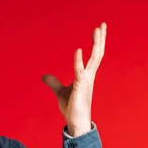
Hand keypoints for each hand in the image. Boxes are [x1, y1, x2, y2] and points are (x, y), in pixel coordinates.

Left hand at [41, 22, 106, 136]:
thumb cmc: (71, 108)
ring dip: (96, 44)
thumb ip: (54, 83)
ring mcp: (86, 81)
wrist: (75, 123)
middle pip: (97, 54)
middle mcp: (89, 76)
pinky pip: (79, 72)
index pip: (94, 56)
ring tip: (97, 30)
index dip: (97, 43)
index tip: (99, 29)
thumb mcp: (60, 92)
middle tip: (103, 24)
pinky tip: (78, 50)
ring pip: (94, 59)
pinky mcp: (80, 88)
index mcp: (86, 76)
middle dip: (100, 39)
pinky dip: (78, 61)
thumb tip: (44, 76)